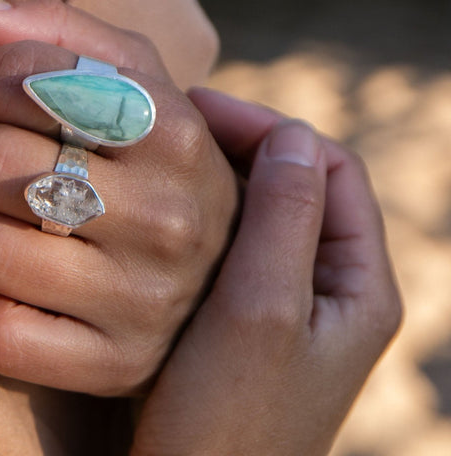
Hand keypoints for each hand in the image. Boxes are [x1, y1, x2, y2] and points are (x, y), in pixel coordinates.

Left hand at [0, 0, 237, 395]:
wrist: (215, 266)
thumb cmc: (152, 156)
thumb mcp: (135, 78)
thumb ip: (55, 31)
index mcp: (176, 129)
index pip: (24, 81)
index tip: (0, 96)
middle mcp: (168, 217)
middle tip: (11, 162)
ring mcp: (143, 300)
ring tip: (19, 220)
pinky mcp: (111, 365)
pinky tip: (23, 282)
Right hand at [131, 90, 401, 455]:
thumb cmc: (230, 420)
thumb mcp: (263, 311)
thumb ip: (286, 217)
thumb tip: (293, 134)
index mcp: (360, 284)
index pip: (332, 168)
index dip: (272, 128)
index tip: (204, 108)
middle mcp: (331, 287)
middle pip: (300, 183)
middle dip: (244, 144)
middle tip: (179, 123)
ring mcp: (288, 300)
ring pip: (265, 209)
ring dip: (223, 174)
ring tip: (169, 155)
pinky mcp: (247, 314)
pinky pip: (238, 241)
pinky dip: (208, 211)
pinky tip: (167, 206)